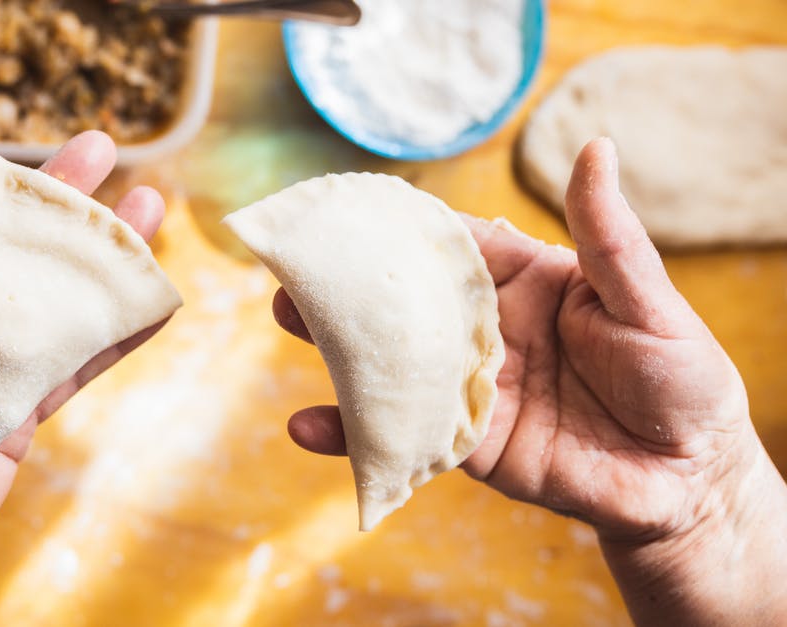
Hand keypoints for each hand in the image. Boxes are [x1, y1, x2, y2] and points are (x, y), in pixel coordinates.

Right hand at [278, 138, 786, 625]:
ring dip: (337, 347)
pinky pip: (401, 435)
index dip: (403, 228)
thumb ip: (608, 237)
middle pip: (405, 301)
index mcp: (522, 283)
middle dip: (350, 283)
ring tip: (286, 322)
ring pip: (392, 363)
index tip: (348, 208)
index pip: (452, 247)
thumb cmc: (682, 379)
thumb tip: (596, 148)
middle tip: (297, 262)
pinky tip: (306, 426)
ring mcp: (470, 388)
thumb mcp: (647, 301)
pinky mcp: (465, 444)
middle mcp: (487, 331)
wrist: (687, 481)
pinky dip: (352, 434)